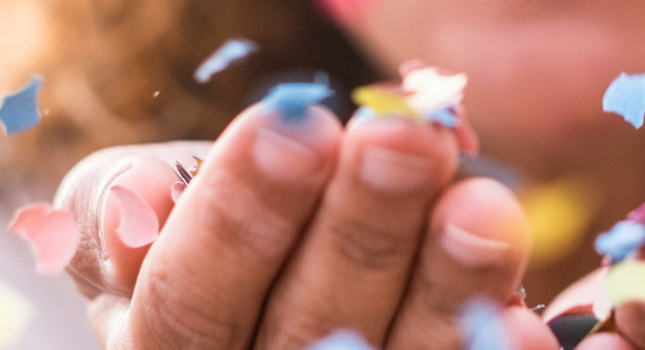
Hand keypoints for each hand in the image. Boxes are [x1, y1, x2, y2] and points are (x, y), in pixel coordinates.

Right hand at [16, 100, 559, 348]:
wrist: (270, 302)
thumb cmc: (206, 249)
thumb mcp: (134, 228)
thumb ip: (116, 207)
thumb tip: (143, 197)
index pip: (190, 304)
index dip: (235, 221)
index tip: (294, 127)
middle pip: (308, 333)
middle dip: (361, 229)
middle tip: (406, 139)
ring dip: (449, 288)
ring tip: (483, 207)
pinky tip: (528, 323)